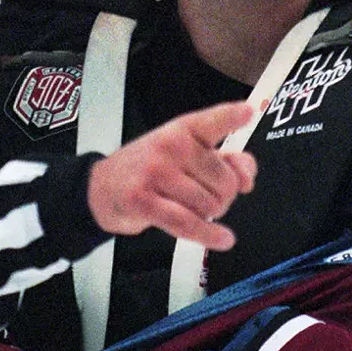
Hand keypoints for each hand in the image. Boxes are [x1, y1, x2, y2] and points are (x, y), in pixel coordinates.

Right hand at [87, 101, 256, 250]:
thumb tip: (246, 178)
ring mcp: (155, 172)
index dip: (231, 116)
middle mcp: (170, 145)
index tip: (248, 111)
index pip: (212, 121)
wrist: (103, 188)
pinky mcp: (143, 200)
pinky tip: (223, 239)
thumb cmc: (150, 169)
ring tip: (192, 208)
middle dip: (224, 196)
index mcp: (183, 129)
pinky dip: (209, 234)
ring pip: (209, 205)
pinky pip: (187, 222)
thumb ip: (225, 160)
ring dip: (209, 215)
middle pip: (225, 181)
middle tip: (205, 195)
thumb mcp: (185, 155)